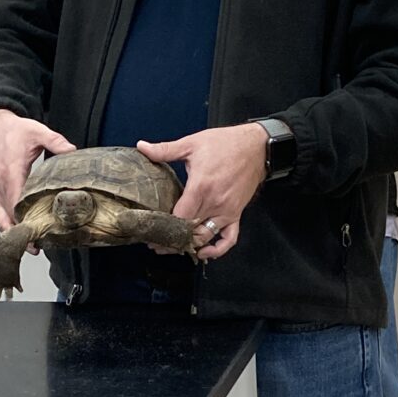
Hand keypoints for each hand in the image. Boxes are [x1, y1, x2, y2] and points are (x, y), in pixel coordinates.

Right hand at [0, 109, 75, 250]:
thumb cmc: (14, 130)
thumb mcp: (38, 131)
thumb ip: (56, 141)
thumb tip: (72, 150)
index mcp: (12, 172)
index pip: (17, 202)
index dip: (26, 218)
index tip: (38, 232)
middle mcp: (2, 185)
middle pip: (10, 216)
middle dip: (23, 232)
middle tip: (40, 246)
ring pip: (2, 218)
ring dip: (15, 232)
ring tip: (32, 247)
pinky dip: (8, 225)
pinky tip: (19, 234)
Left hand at [137, 124, 267, 259]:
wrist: (255, 146)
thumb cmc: (225, 143)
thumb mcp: (191, 143)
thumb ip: (165, 149)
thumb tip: (142, 146)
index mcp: (200, 187)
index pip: (179, 217)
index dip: (164, 226)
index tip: (151, 230)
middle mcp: (214, 203)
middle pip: (189, 230)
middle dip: (171, 239)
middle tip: (155, 243)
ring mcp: (227, 211)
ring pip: (205, 237)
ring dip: (189, 245)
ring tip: (172, 248)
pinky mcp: (236, 214)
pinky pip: (229, 238)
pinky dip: (218, 249)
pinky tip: (205, 252)